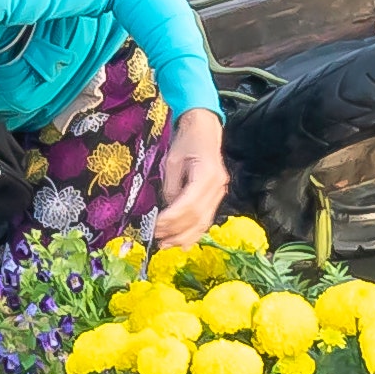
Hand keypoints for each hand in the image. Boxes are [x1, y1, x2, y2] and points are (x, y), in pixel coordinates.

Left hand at [136, 115, 231, 244]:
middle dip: (176, 231)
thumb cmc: (186, 141)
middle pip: (198, 217)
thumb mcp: (172, 161)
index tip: (155, 226)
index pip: (189, 205)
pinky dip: (195, 232)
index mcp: (207, 174)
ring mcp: (220, 191)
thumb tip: (168, 211)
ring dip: (185, 236)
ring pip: (204, 221)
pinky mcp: (217, 195)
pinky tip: (184, 244)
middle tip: (157, 240)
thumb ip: (171, 187)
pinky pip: (207, 218)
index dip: (172, 219)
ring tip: (166, 245)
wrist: (204, 128)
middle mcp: (217, 186)